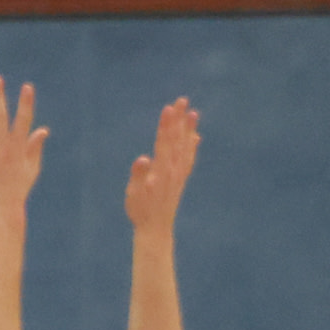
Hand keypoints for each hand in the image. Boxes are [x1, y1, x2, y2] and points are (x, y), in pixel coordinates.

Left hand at [0, 74, 41, 211]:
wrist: (1, 212)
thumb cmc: (18, 190)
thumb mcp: (32, 169)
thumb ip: (35, 148)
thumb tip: (43, 129)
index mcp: (19, 150)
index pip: (23, 122)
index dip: (26, 104)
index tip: (27, 87)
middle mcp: (3, 150)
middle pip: (0, 119)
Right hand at [126, 98, 198, 233]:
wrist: (156, 229)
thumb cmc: (140, 211)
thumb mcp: (133, 194)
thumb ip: (138, 175)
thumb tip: (142, 159)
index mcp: (161, 170)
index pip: (164, 142)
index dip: (166, 125)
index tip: (169, 108)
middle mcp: (173, 170)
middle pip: (177, 140)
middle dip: (179, 119)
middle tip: (182, 100)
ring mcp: (178, 174)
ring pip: (185, 147)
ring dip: (189, 129)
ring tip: (194, 113)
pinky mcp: (180, 179)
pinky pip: (189, 159)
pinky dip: (193, 146)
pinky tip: (196, 137)